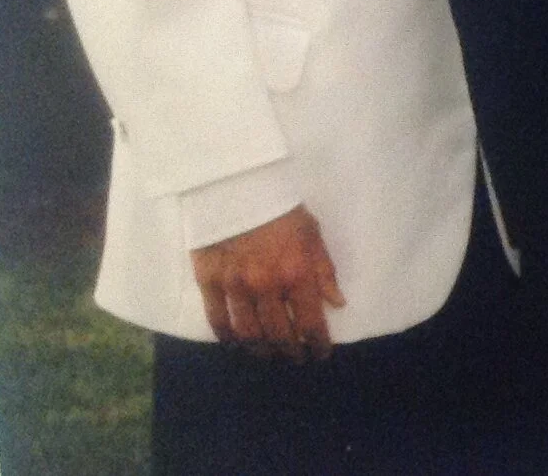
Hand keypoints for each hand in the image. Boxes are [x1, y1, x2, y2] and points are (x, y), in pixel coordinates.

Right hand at [191, 205, 344, 361]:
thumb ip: (325, 271)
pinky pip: (218, 320)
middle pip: (278, 333)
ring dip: (261, 349)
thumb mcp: (313, 235)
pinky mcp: (210, 283)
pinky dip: (227, 337)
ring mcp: (236, 287)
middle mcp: (267, 287)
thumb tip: (337, 303)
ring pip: (248, 333)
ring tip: (269, 355)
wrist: (238, 189)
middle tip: (295, 359)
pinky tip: (235, 344)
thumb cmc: (282, 210)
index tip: (320, 354)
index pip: (310, 322)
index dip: (317, 343)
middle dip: (290, 351)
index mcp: (297, 274)